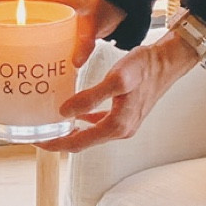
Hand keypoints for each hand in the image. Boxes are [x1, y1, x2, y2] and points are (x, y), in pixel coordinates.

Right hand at [7, 0, 125, 69]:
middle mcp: (37, 3)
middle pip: (8, 14)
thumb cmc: (100, 7)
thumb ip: (85, 40)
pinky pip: (30, 32)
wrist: (113, 7)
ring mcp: (42, 14)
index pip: (9, 0)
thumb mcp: (92, 21)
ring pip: (18, 25)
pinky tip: (21, 60)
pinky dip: (23, 43)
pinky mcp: (48, 25)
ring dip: (9, 38)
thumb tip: (75, 62)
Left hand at [36, 28, 200, 152]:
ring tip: (52, 126)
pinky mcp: (126, 116)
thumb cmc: (145, 67)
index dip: (55, 144)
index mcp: (117, 126)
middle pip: (83, 143)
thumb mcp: (116, 79)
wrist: (168, 61)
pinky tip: (77, 115)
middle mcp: (121, 130)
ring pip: (91, 135)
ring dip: (71, 133)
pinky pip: (99, 125)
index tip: (37, 141)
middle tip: (38, 134)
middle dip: (60, 141)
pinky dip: (84, 123)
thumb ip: (90, 97)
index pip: (78, 143)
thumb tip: (65, 112)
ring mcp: (125, 125)